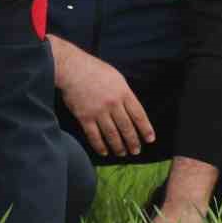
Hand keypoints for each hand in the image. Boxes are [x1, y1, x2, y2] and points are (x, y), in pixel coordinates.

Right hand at [51, 37, 155, 156]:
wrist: (72, 69)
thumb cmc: (94, 70)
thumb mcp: (116, 78)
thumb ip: (124, 93)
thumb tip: (131, 109)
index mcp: (123, 93)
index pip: (139, 115)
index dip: (145, 129)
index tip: (150, 139)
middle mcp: (113, 104)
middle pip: (127, 127)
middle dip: (133, 141)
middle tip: (136, 151)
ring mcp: (99, 111)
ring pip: (112, 134)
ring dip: (118, 146)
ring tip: (122, 153)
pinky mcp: (85, 117)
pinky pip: (94, 136)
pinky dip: (100, 146)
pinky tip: (104, 152)